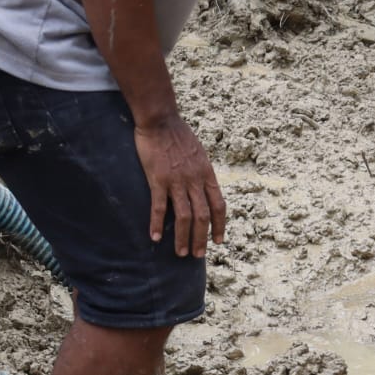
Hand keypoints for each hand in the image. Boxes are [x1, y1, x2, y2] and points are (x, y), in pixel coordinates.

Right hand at [133, 113, 226, 256]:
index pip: (219, 205)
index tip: (219, 241)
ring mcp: (177, 181)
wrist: (160, 119)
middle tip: (198, 255)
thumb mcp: (198, 153)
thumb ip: (200, 171)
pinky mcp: (158, 179)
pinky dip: (157, 224)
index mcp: (206, 174)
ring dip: (183, 238)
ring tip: (180, 253)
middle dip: (201, 239)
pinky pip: (159, 207)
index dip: (220, 225)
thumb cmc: (178, 134)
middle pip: (203, 216)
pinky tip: (154, 237)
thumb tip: (202, 186)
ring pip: (184, 217)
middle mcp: (195, 180)